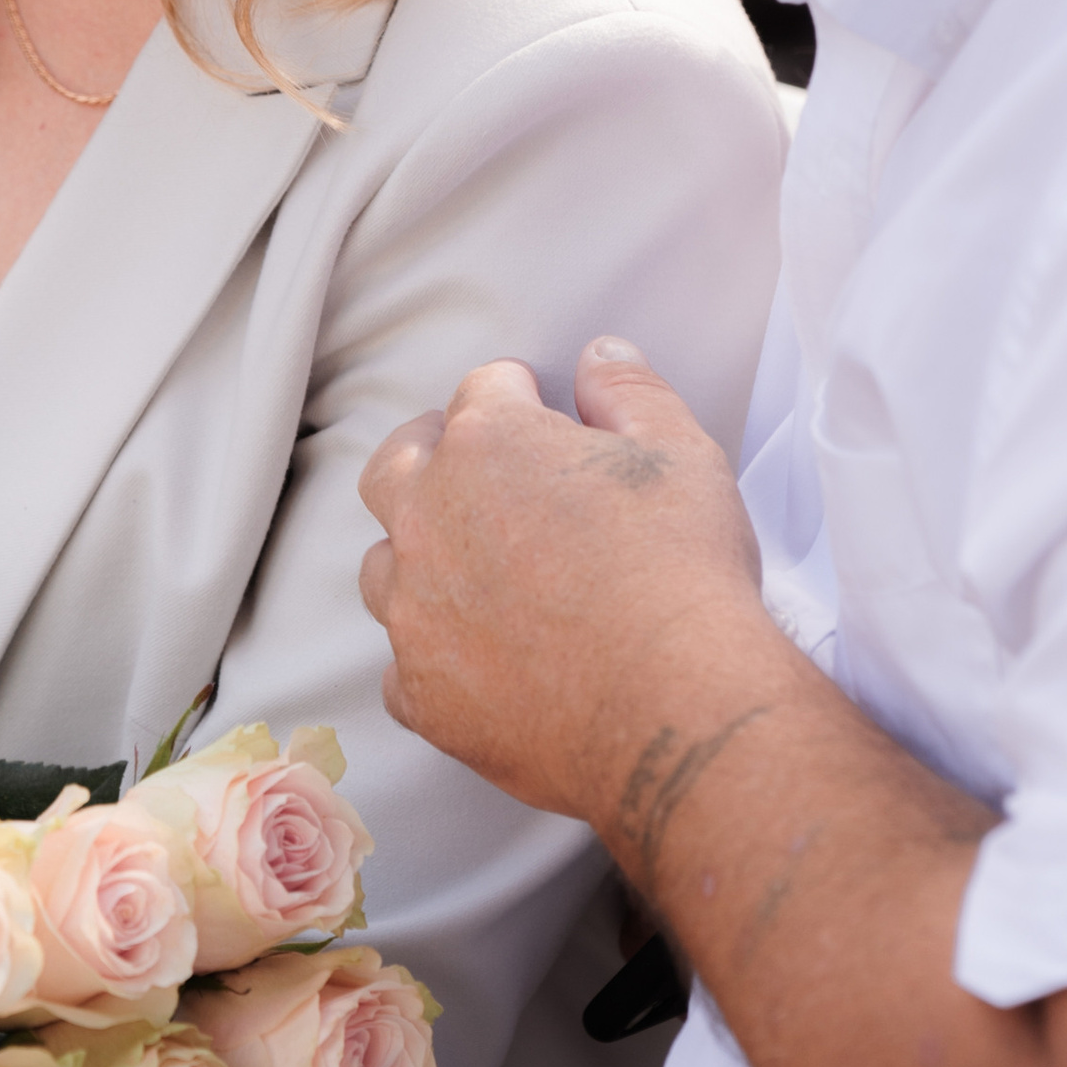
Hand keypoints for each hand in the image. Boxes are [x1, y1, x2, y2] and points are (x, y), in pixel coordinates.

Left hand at [359, 338, 763, 831]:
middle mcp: (429, 519)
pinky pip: (402, 665)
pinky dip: (433, 655)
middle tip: (470, 464)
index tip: (538, 407)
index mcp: (488, 444)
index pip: (483, 391)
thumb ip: (630, 392)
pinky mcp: (421, 693)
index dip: (518, 395)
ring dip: (417, 555)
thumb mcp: (681, 454)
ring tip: (466, 565)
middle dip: (429, 452)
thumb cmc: (683, 575)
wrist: (673, 710)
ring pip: (384, 566)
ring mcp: (415, 611)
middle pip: (395, 464)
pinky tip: (474, 660)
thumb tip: (600, 356)